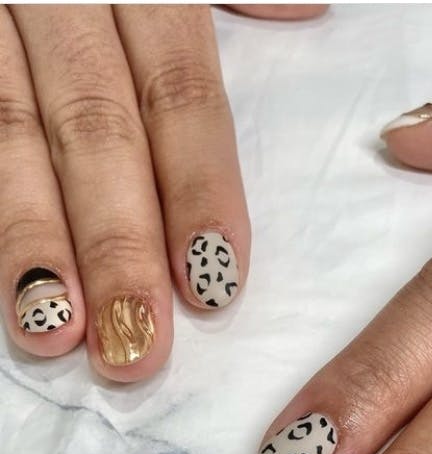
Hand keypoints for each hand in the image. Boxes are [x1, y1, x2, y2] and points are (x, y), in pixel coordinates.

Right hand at [0, 4, 323, 381]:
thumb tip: (306, 12)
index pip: (179, 95)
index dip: (198, 191)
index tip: (216, 283)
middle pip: (94, 131)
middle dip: (117, 244)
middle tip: (136, 348)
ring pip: (5, 133)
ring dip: (27, 242)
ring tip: (54, 331)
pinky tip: (6, 285)